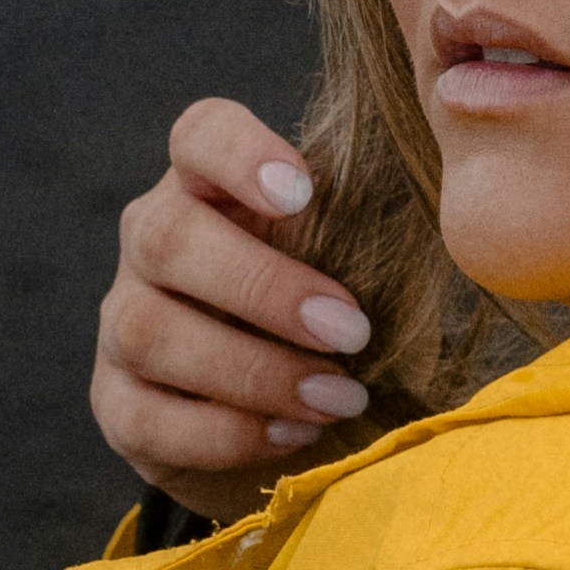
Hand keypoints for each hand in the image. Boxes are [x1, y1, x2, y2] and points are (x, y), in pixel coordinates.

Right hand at [92, 93, 376, 493]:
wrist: (297, 425)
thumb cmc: (340, 326)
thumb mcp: (363, 272)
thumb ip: (379, 240)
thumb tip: (451, 232)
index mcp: (213, 187)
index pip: (200, 135)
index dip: (240, 153)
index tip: (302, 192)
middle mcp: (152, 242)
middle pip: (165, 237)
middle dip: (263, 288)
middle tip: (352, 332)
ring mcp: (123, 323)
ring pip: (147, 331)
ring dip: (252, 370)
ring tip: (339, 398)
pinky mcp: (119, 405)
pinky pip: (148, 417)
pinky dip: (226, 432)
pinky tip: (293, 433)